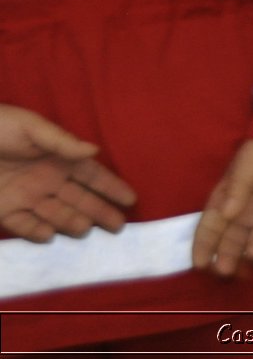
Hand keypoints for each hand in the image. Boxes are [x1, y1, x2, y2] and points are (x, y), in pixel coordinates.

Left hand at [0, 105, 136, 242]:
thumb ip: (62, 141)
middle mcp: (48, 180)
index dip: (111, 187)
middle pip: (80, 200)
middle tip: (118, 226)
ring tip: (86, 229)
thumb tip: (95, 151)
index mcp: (59, 158)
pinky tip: (49, 235)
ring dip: (72, 223)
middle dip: (100, 212)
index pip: (92, 175)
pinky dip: (36, 232)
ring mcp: (27, 197)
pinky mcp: (5, 210)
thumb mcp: (32, 127)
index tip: (131, 199)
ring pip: (57, 215)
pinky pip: (24, 225)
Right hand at [191, 140, 252, 277]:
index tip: (200, 263)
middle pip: (232, 245)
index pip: (211, 229)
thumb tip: (226, 213)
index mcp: (226, 204)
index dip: (204, 247)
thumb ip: (237, 187)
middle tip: (226, 269)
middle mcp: (245, 219)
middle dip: (228, 258)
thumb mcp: (248, 163)